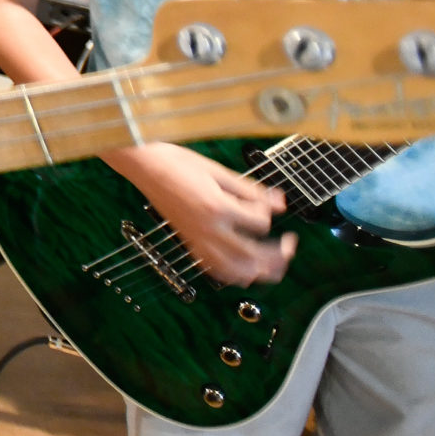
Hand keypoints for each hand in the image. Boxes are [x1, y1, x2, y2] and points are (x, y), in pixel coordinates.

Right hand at [113, 142, 293, 284]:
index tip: (272, 202)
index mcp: (218, 208)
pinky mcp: (189, 243)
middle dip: (278, 254)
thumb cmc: (175, 162)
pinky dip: (235, 274)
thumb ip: (251, 190)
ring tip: (274, 264)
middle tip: (290, 245)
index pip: (260, 222)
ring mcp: (197, 240)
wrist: (144, 165)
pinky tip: (244, 267)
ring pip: (236, 272)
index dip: (269, 211)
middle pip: (254, 256)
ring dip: (259, 272)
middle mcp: (209, 230)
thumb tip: (279, 203)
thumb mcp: (218, 170)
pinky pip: (216, 269)